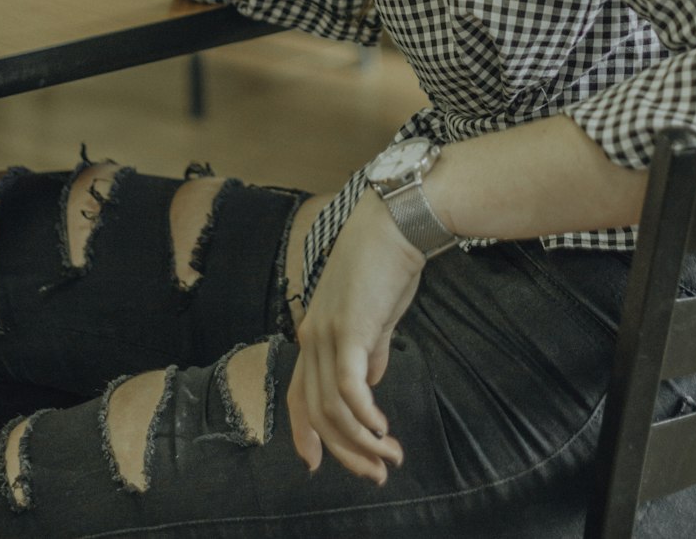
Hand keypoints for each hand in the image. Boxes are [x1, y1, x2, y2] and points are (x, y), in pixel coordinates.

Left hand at [287, 188, 422, 483]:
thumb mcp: (376, 312)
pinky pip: (347, 389)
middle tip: (376, 474)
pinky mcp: (348, 330)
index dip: (304, 432)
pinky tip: (382, 429)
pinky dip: (363, 417)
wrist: (397, 222)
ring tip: (390, 457)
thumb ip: (370, 347)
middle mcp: (311, 336)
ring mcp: (327, 333)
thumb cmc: (389, 262)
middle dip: (344, 450)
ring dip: (361, 441)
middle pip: (314, 410)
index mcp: (314, 331)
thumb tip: (370, 383)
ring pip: (332, 408)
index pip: (298, 393)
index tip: (316, 463)